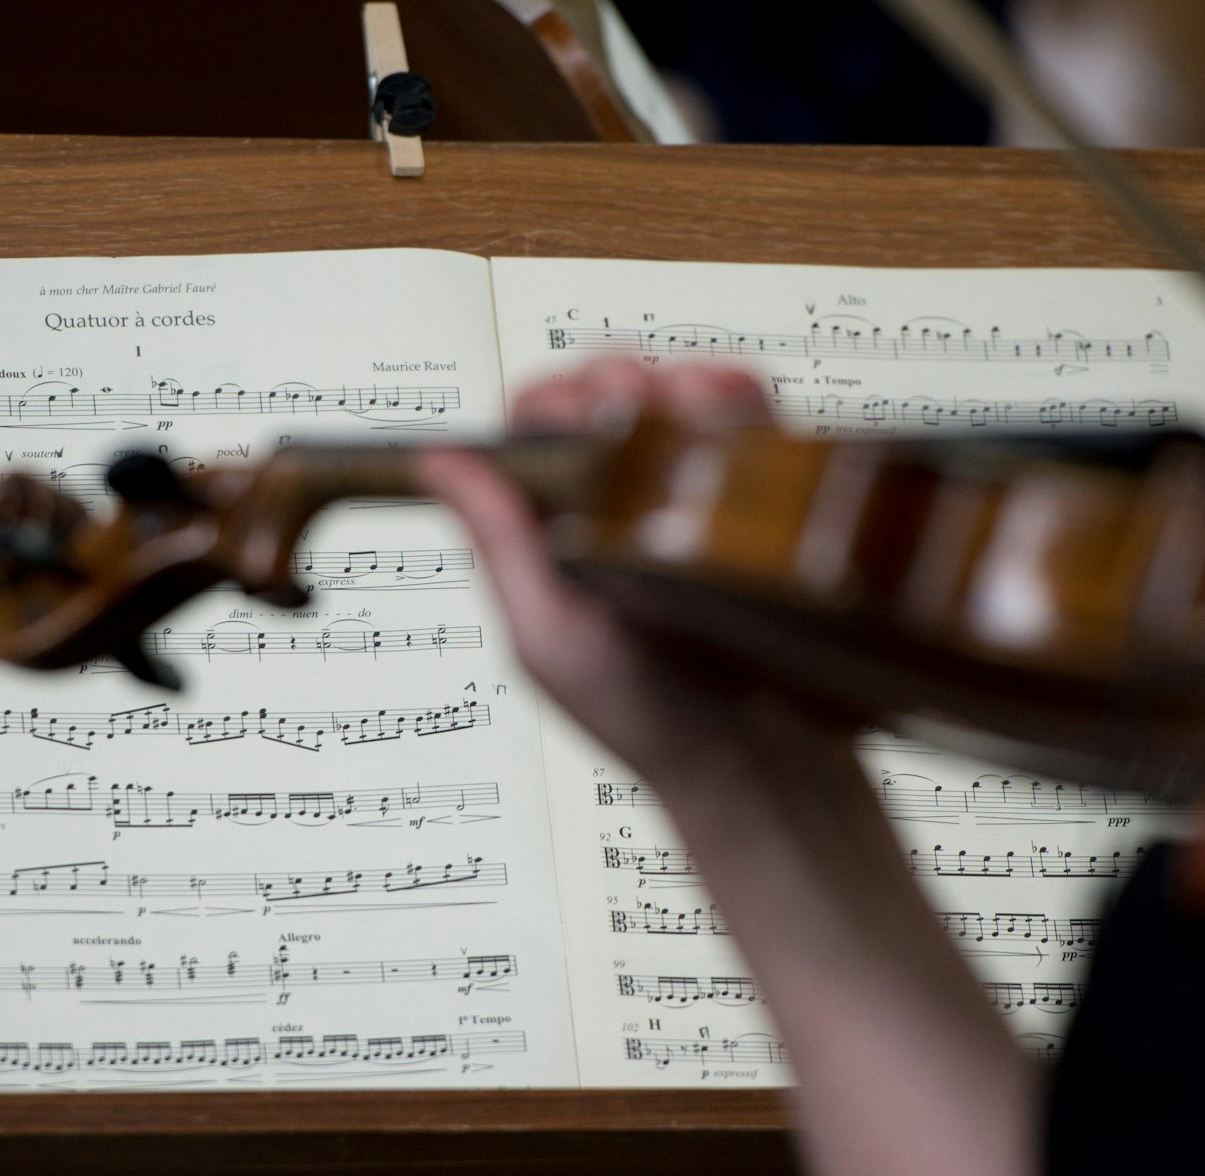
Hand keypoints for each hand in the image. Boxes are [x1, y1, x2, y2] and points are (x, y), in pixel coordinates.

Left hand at [419, 360, 1042, 1175]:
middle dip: (616, 378)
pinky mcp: (757, 509)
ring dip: (679, 378)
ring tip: (691, 404)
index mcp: (551, 538)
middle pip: (605, 397)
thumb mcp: (551, 637)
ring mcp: (689, 508)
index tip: (573, 412)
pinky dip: (739, 397)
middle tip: (636, 403)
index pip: (532, 433)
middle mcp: (616, 515)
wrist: (764, 768)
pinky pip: (747, 425)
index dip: (547, 403)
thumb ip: (500, 544)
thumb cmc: (650, 720)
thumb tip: (439, 459)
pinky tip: (738, 413)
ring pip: (676, 395)